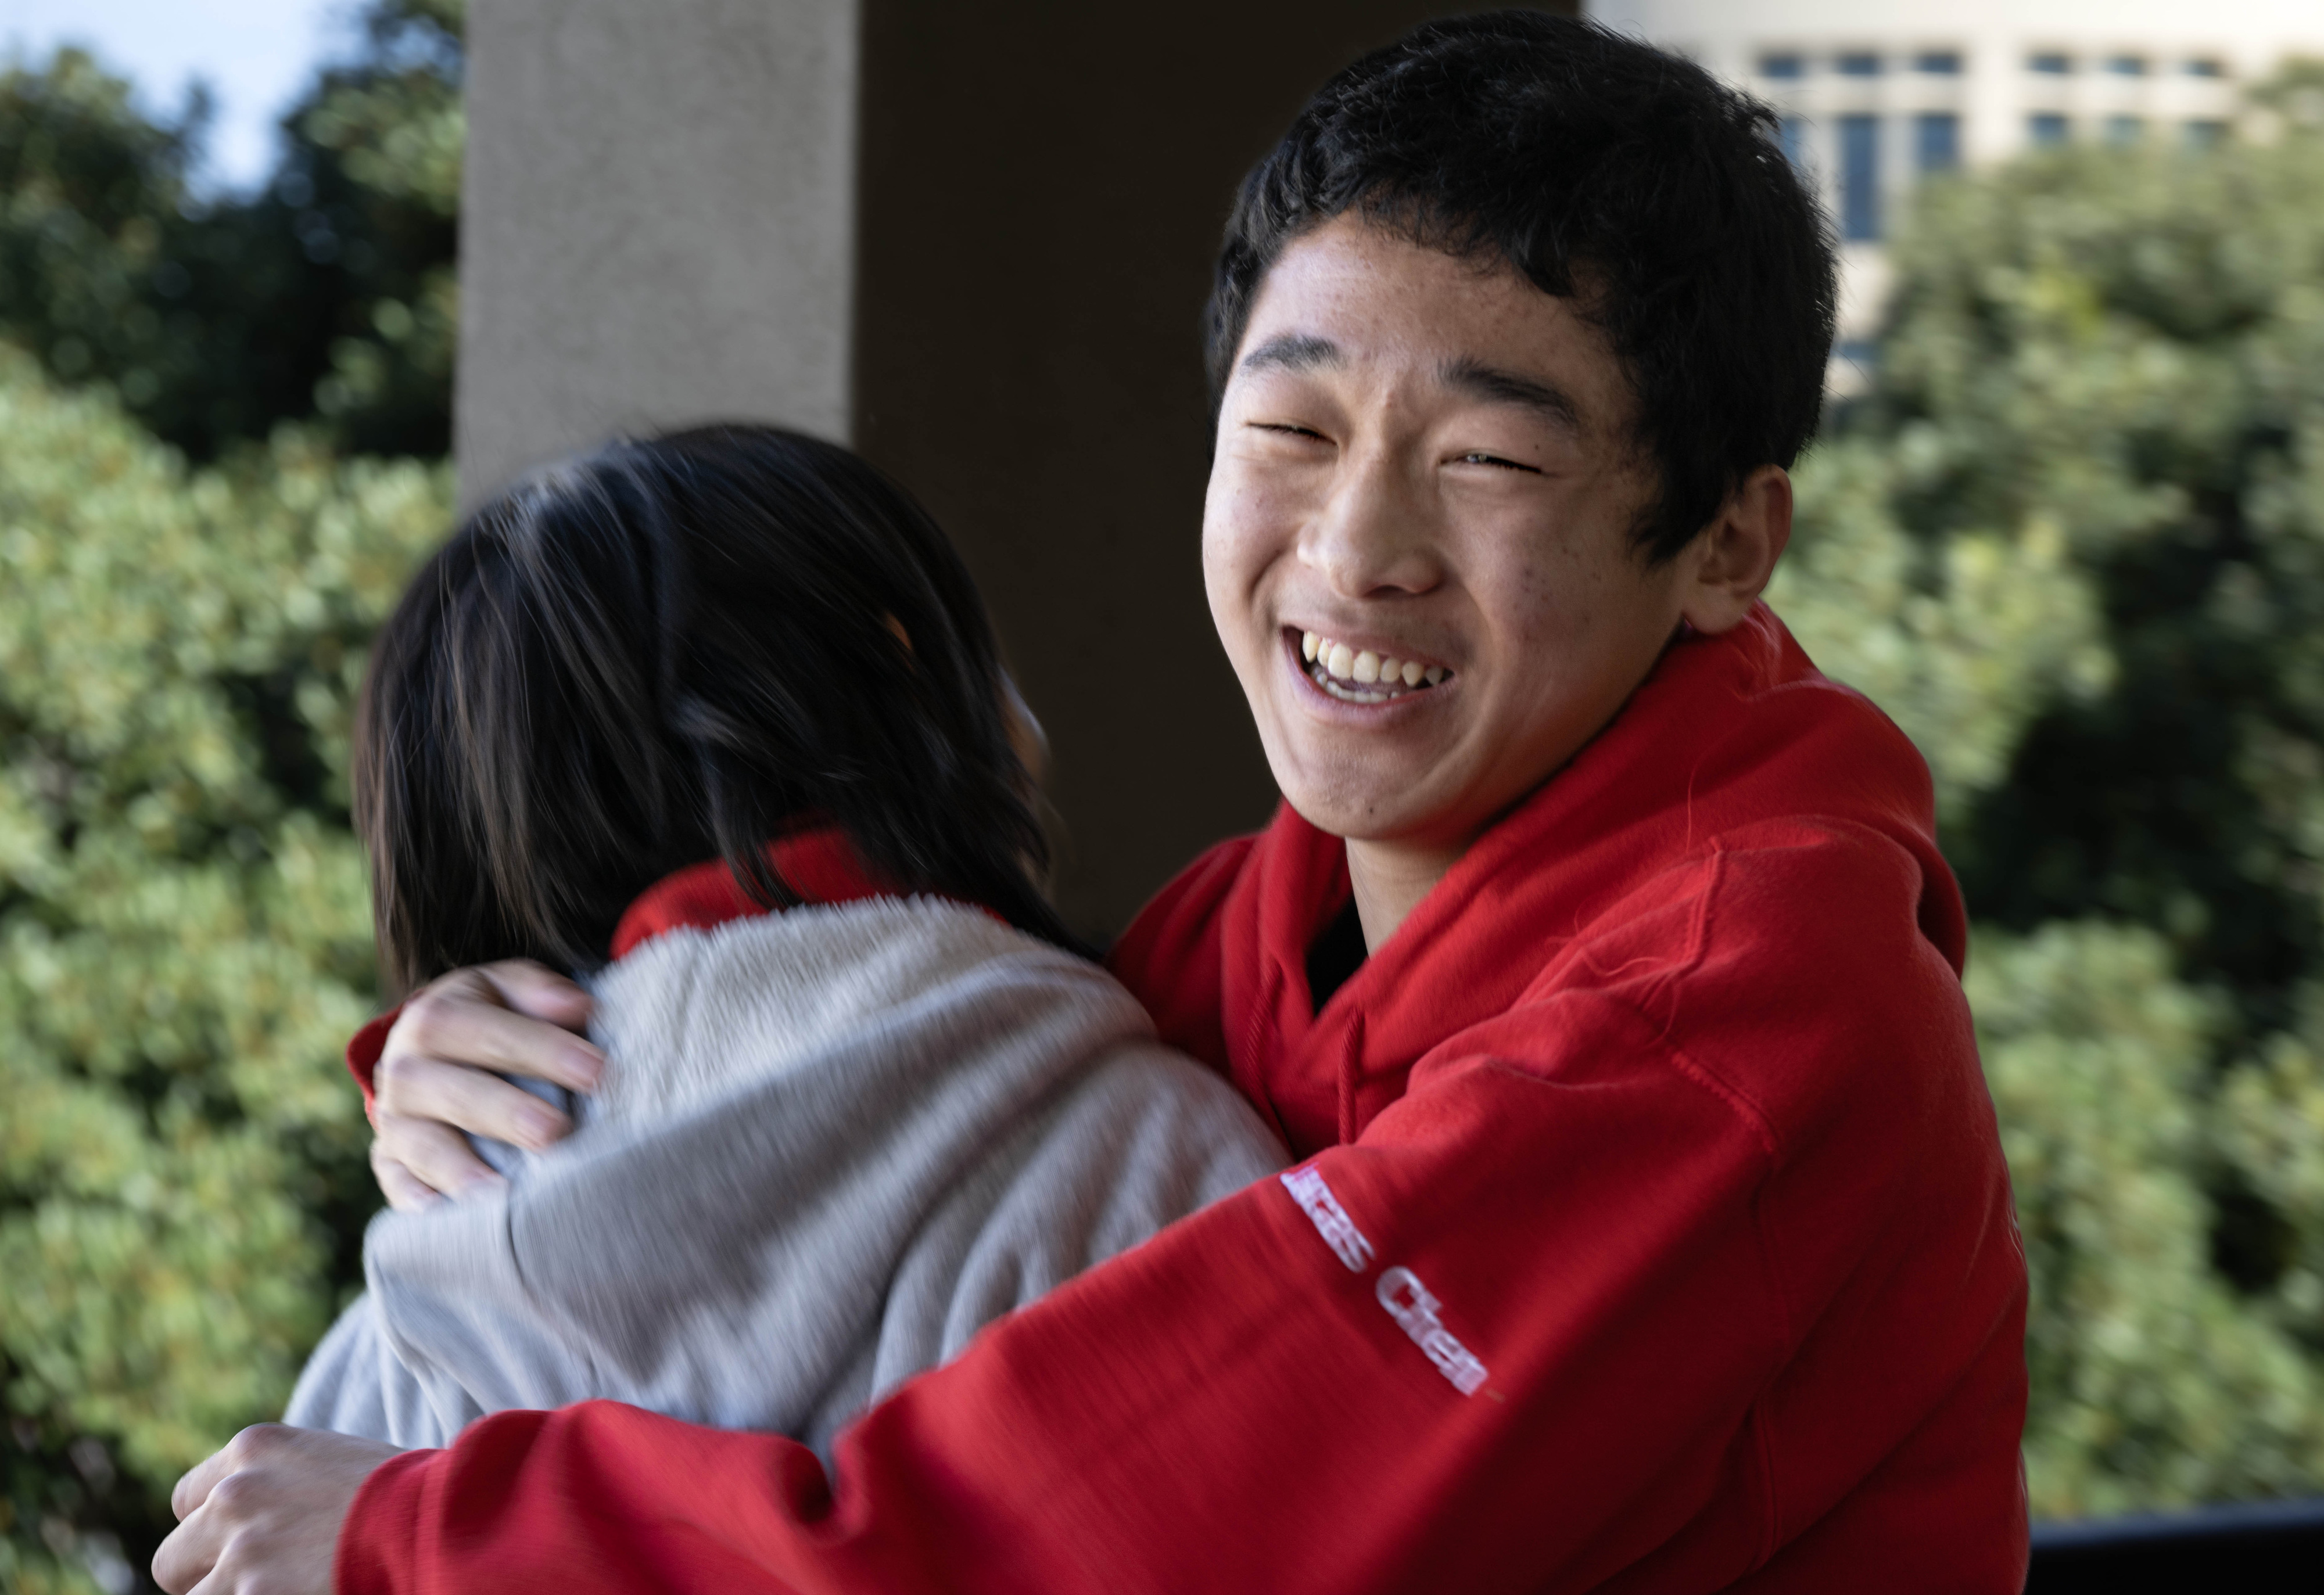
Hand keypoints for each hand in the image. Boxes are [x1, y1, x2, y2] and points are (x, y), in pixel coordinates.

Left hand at [152, 1424, 401, 1594]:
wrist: (444, 1516)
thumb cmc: (408, 1492)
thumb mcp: (331, 1462)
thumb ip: (281, 1483)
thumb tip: (256, 1524)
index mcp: (255, 1448)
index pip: (188, 1500)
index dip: (214, 1530)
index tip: (245, 1546)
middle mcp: (235, 1494)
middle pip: (173, 1558)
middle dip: (207, 1577)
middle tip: (257, 1582)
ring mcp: (241, 1549)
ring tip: (286, 1588)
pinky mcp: (254, 1594)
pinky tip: (301, 1594)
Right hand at [370, 960, 602, 1208]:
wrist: (429, 1049)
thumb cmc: (489, 1018)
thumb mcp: (509, 990)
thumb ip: (541, 993)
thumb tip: (580, 1007)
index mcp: (435, 1018)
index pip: (486, 1032)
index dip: (541, 1049)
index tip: (597, 1070)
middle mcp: (406, 1070)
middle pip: (453, 1093)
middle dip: (506, 1113)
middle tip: (556, 1132)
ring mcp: (394, 1121)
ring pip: (422, 1145)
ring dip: (461, 1169)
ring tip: (502, 1193)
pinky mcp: (389, 1161)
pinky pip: (397, 1184)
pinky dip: (417, 1201)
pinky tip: (446, 1218)